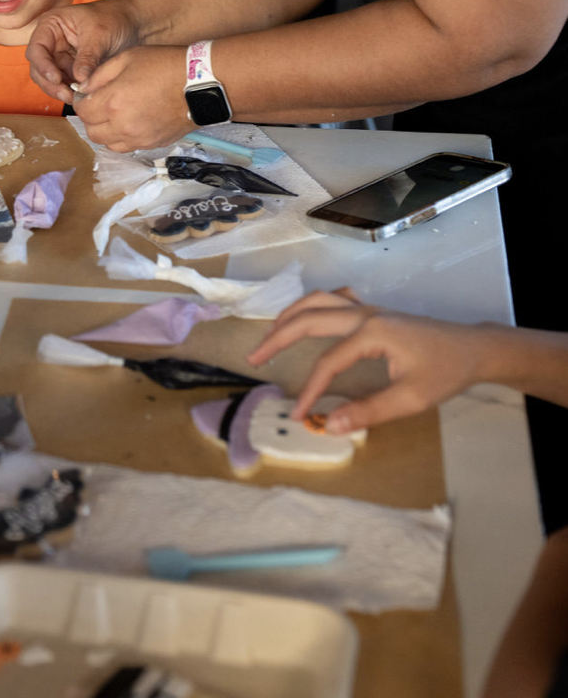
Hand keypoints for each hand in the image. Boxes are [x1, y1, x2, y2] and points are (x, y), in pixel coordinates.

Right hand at [27, 0, 141, 101]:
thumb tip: (78, 80)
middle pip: (39, 67)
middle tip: (66, 94)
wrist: (134, 23)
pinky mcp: (72, 69)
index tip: (56, 79)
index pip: (37, 48)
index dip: (43, 65)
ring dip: (60, 90)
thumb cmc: (114, 18)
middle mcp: (52, 41)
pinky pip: (65, 83)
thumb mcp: (99, 35)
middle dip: (50, 83)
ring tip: (76, 97)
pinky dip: (70, 91)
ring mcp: (61, 56)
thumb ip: (87, 57)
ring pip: (50, 79)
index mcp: (52, 25)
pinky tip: (81, 95)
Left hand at [72, 45, 190, 149]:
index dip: (81, 102)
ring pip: (107, 144)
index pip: (82, 111)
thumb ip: (99, 75)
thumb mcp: (127, 58)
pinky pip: (127, 147)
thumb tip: (82, 90)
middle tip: (100, 104)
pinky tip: (131, 122)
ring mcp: (138, 138)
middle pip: (91, 132)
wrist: (200, 83)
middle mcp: (122, 126)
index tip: (87, 94)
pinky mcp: (152, 144)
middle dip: (91, 118)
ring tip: (116, 114)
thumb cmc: (164, 65)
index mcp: (113, 102)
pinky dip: (122, 138)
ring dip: (106, 131)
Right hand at [247, 288, 488, 431]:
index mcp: (371, 332)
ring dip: (290, 314)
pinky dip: (314, 305)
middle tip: (253, 358)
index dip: (310, 389)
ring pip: (318, 300)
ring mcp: (368, 308)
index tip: (299, 413)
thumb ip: (369, 412)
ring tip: (270, 335)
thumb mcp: (411, 398)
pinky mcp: (373, 311)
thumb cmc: (445, 371)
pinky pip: (334, 298)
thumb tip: (331, 426)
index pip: (327, 362)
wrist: (472, 348)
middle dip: (277, 336)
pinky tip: (310, 319)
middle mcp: (363, 313)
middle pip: (309, 318)